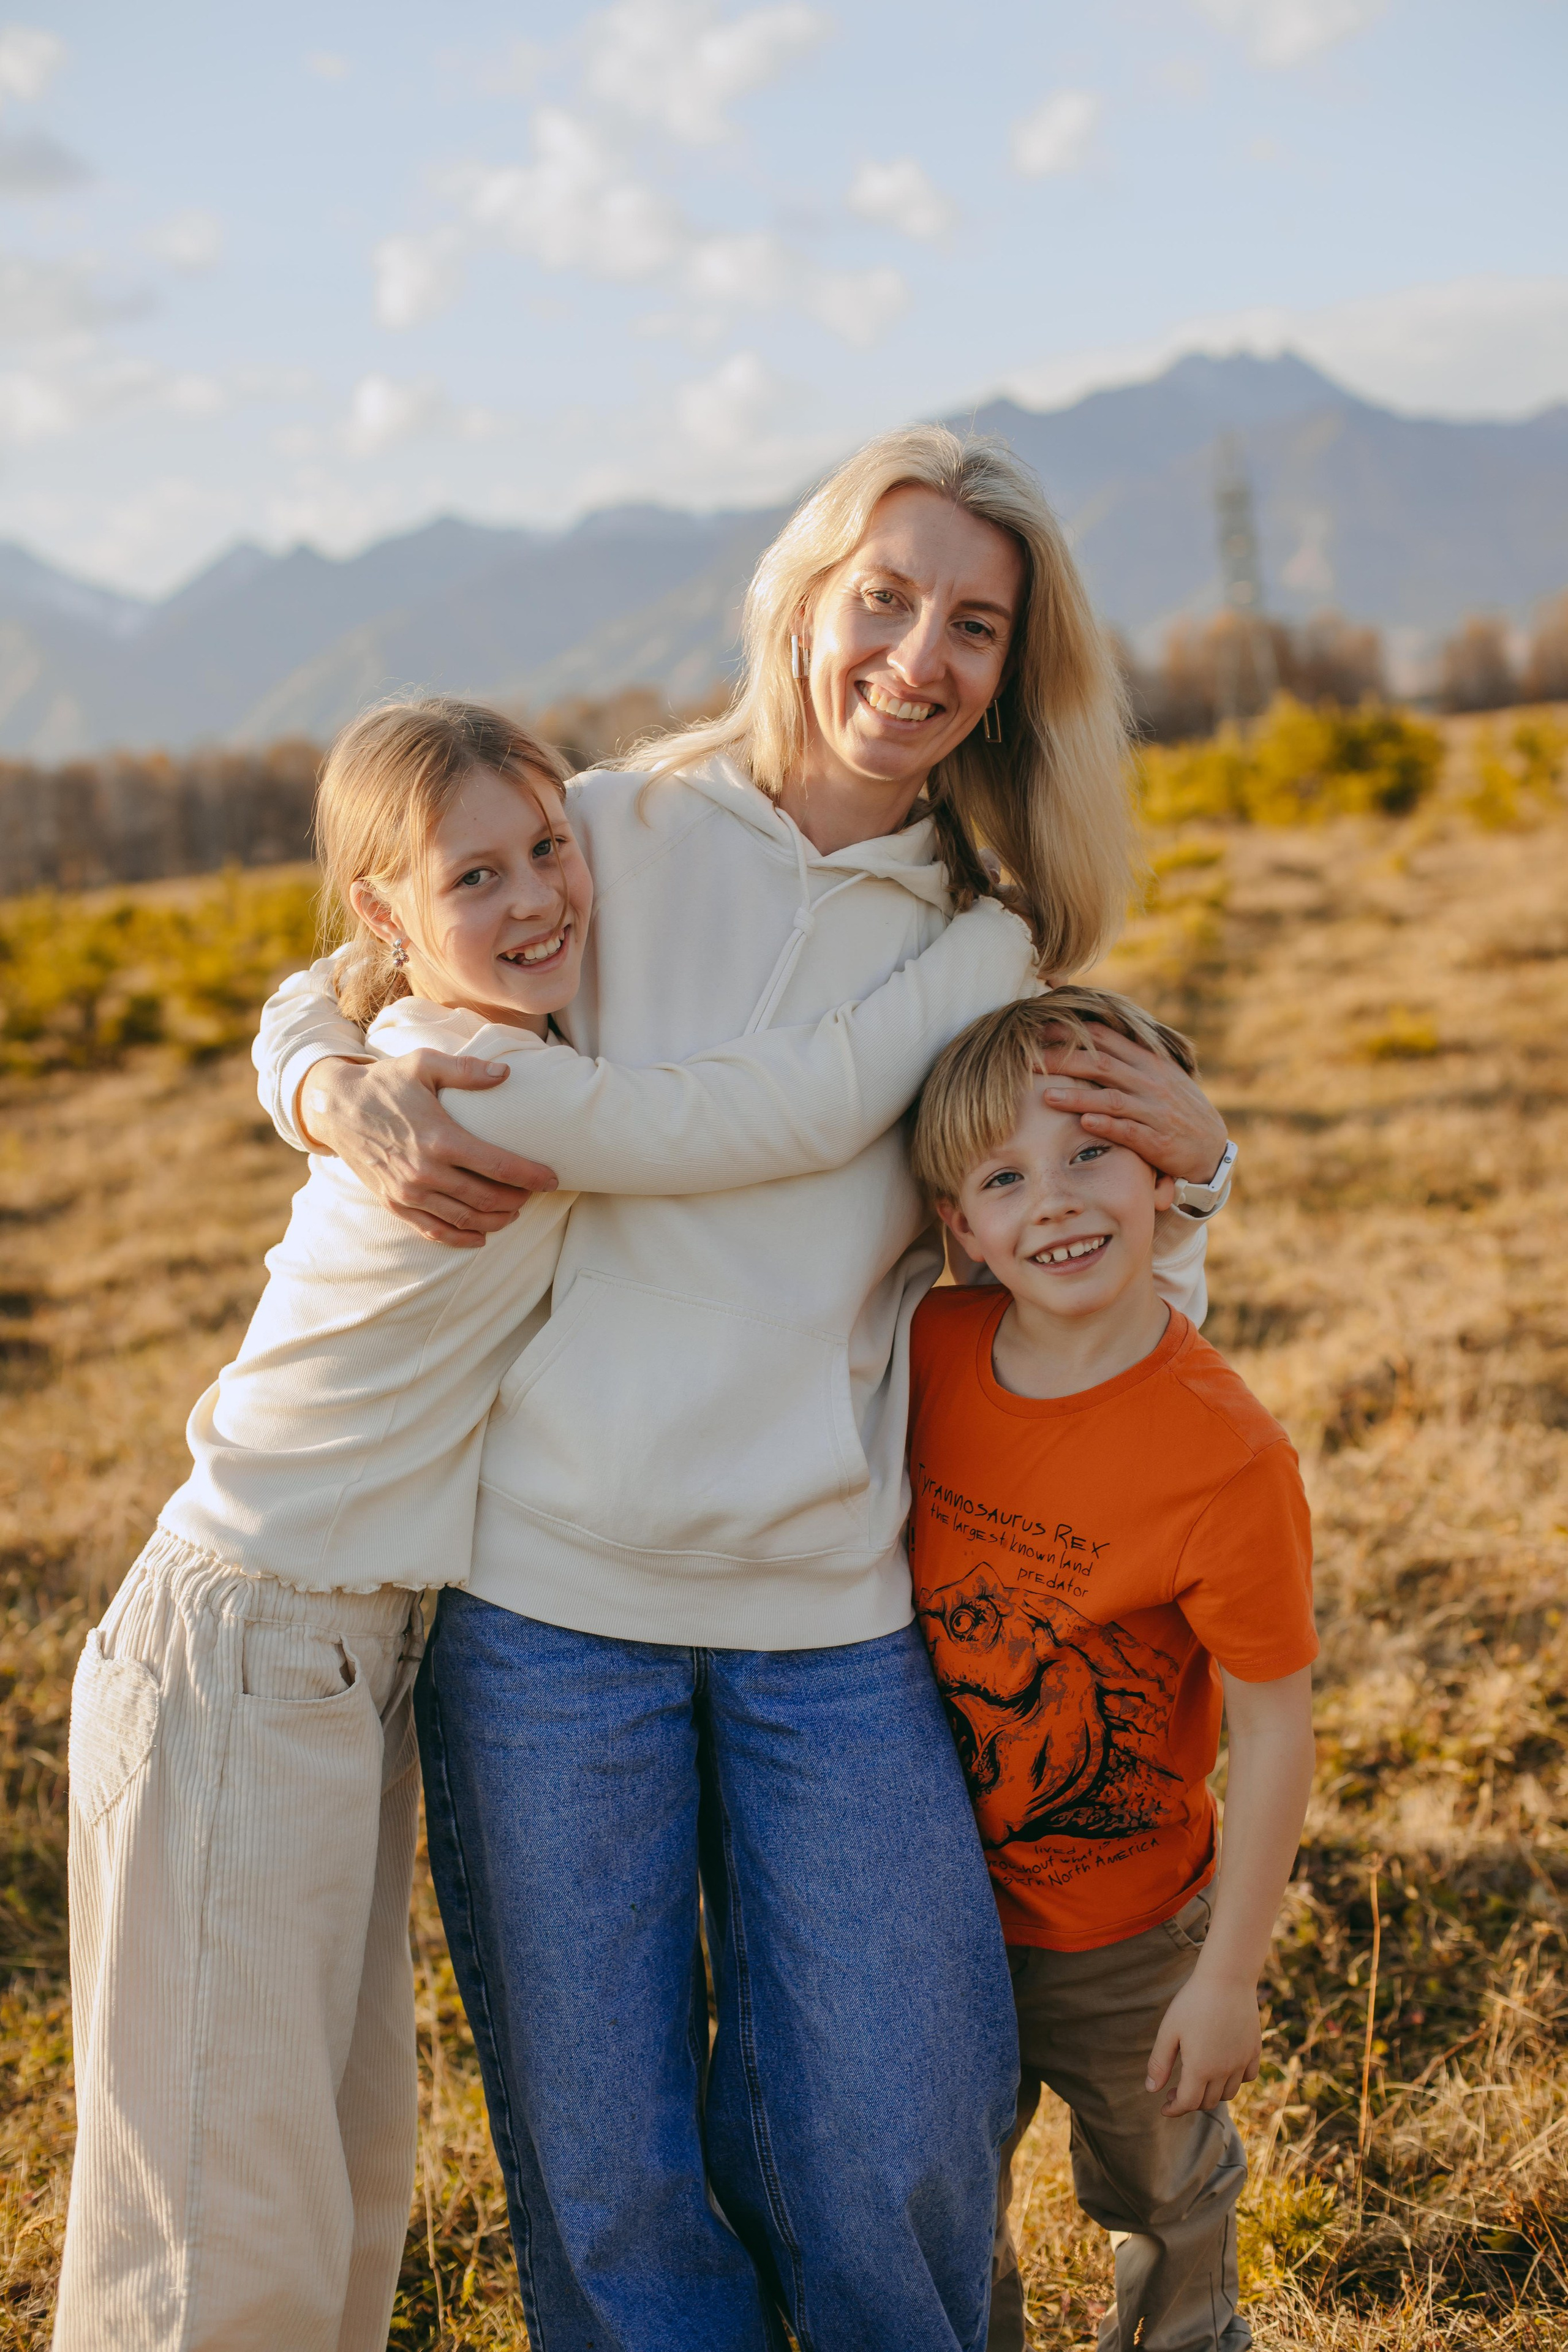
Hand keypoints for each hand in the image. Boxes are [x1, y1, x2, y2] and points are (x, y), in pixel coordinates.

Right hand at [299, 1054, 557, 1248]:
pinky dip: (461, 1238)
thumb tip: (505, 1074)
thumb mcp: (423, 1064)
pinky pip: (433, 1231)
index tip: (552, 1178)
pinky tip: (480, 1235)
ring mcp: (408, 1193)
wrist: (336, 1108)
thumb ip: (466, 1070)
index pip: (498, 1165)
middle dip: (517, 1199)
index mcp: (439, 1138)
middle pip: (486, 1198)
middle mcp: (425, 1172)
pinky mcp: (394, 1203)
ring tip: (514, 1211)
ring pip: (464, 1220)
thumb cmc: (385, 1083)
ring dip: (495, 1220)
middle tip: (534, 1192)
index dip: (530, 1176)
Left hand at [1036, 1029, 1226, 1183]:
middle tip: (1028, 1060)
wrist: (1210, 1148)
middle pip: (1101, 1064)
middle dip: (1063, 1060)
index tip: (1039, 1028)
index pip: (1106, 1037)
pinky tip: (1084, 1124)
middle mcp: (1150, 1081)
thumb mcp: (1160, 1075)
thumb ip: (1130, 1057)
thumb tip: (1095, 1035)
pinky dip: (1106, 1126)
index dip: (1071, 1032)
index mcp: (1149, 1061)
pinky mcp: (1157, 1140)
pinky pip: (1128, 1130)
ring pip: (1111, 1098)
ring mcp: (1154, 1110)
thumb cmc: (1176, 1109)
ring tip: (1047, 1096)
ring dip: (1078, 1097)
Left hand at [1144, 1969, 1261, 2115]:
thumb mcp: (1169, 2031)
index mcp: (1200, 2068)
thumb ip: (1159, 2063)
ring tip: (1198, 2081)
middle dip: (1190, 2102)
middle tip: (1176, 2092)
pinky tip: (1224, 2069)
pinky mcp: (1254, 2050)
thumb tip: (1151, 2089)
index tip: (1164, 2108)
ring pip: (1228, 2093)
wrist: (1227, 1978)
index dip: (1174, 2109)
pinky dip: (1235, 2080)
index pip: (1188, 2103)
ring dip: (1212, 2094)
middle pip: (1208, 2101)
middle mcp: (1224, 2071)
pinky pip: (1247, 2077)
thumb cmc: (1193, 2002)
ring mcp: (1242, 2061)